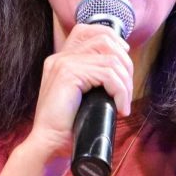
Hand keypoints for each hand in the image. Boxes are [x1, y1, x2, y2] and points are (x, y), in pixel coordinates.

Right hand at [26, 24, 133, 158]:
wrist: (49, 144)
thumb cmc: (67, 127)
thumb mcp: (81, 97)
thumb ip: (92, 80)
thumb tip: (121, 73)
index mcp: (60, 60)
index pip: (87, 31)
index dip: (111, 37)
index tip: (124, 56)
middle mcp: (60, 57)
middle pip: (103, 39)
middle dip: (125, 62)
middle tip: (127, 89)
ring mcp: (63, 63)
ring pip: (110, 59)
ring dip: (125, 81)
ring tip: (124, 101)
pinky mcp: (68, 74)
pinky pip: (107, 74)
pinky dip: (121, 91)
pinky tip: (120, 108)